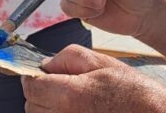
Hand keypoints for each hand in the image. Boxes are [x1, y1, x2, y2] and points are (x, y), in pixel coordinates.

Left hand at [22, 45, 165, 111]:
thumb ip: (69, 57)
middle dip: (41, 93)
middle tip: (63, 86)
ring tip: (75, 102)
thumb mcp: (103, 63)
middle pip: (32, 105)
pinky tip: (79, 110)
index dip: (35, 77)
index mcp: (69, 95)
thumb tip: (46, 64)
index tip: (45, 74)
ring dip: (49, 108)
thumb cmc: (135, 93)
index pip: (30, 85)